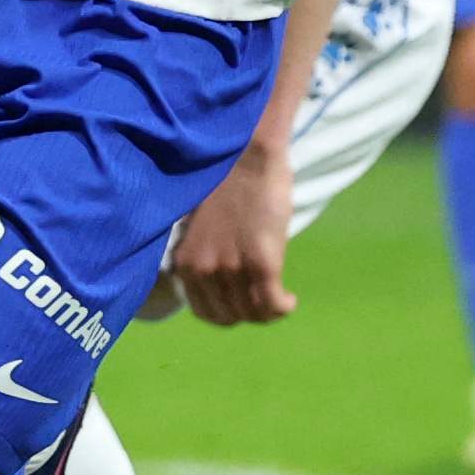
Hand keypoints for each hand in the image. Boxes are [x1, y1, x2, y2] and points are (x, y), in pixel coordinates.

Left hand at [161, 139, 297, 325]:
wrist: (246, 158)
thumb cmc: (224, 185)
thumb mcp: (199, 230)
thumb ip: (203, 257)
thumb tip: (219, 280)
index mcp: (184, 263)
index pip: (205, 312)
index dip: (227, 314)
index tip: (241, 306)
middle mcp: (204, 271)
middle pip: (230, 316)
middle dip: (249, 315)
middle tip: (264, 304)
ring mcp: (232, 269)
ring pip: (253, 313)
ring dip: (268, 313)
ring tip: (279, 301)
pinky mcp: (261, 263)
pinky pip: (272, 303)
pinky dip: (283, 307)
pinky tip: (290, 300)